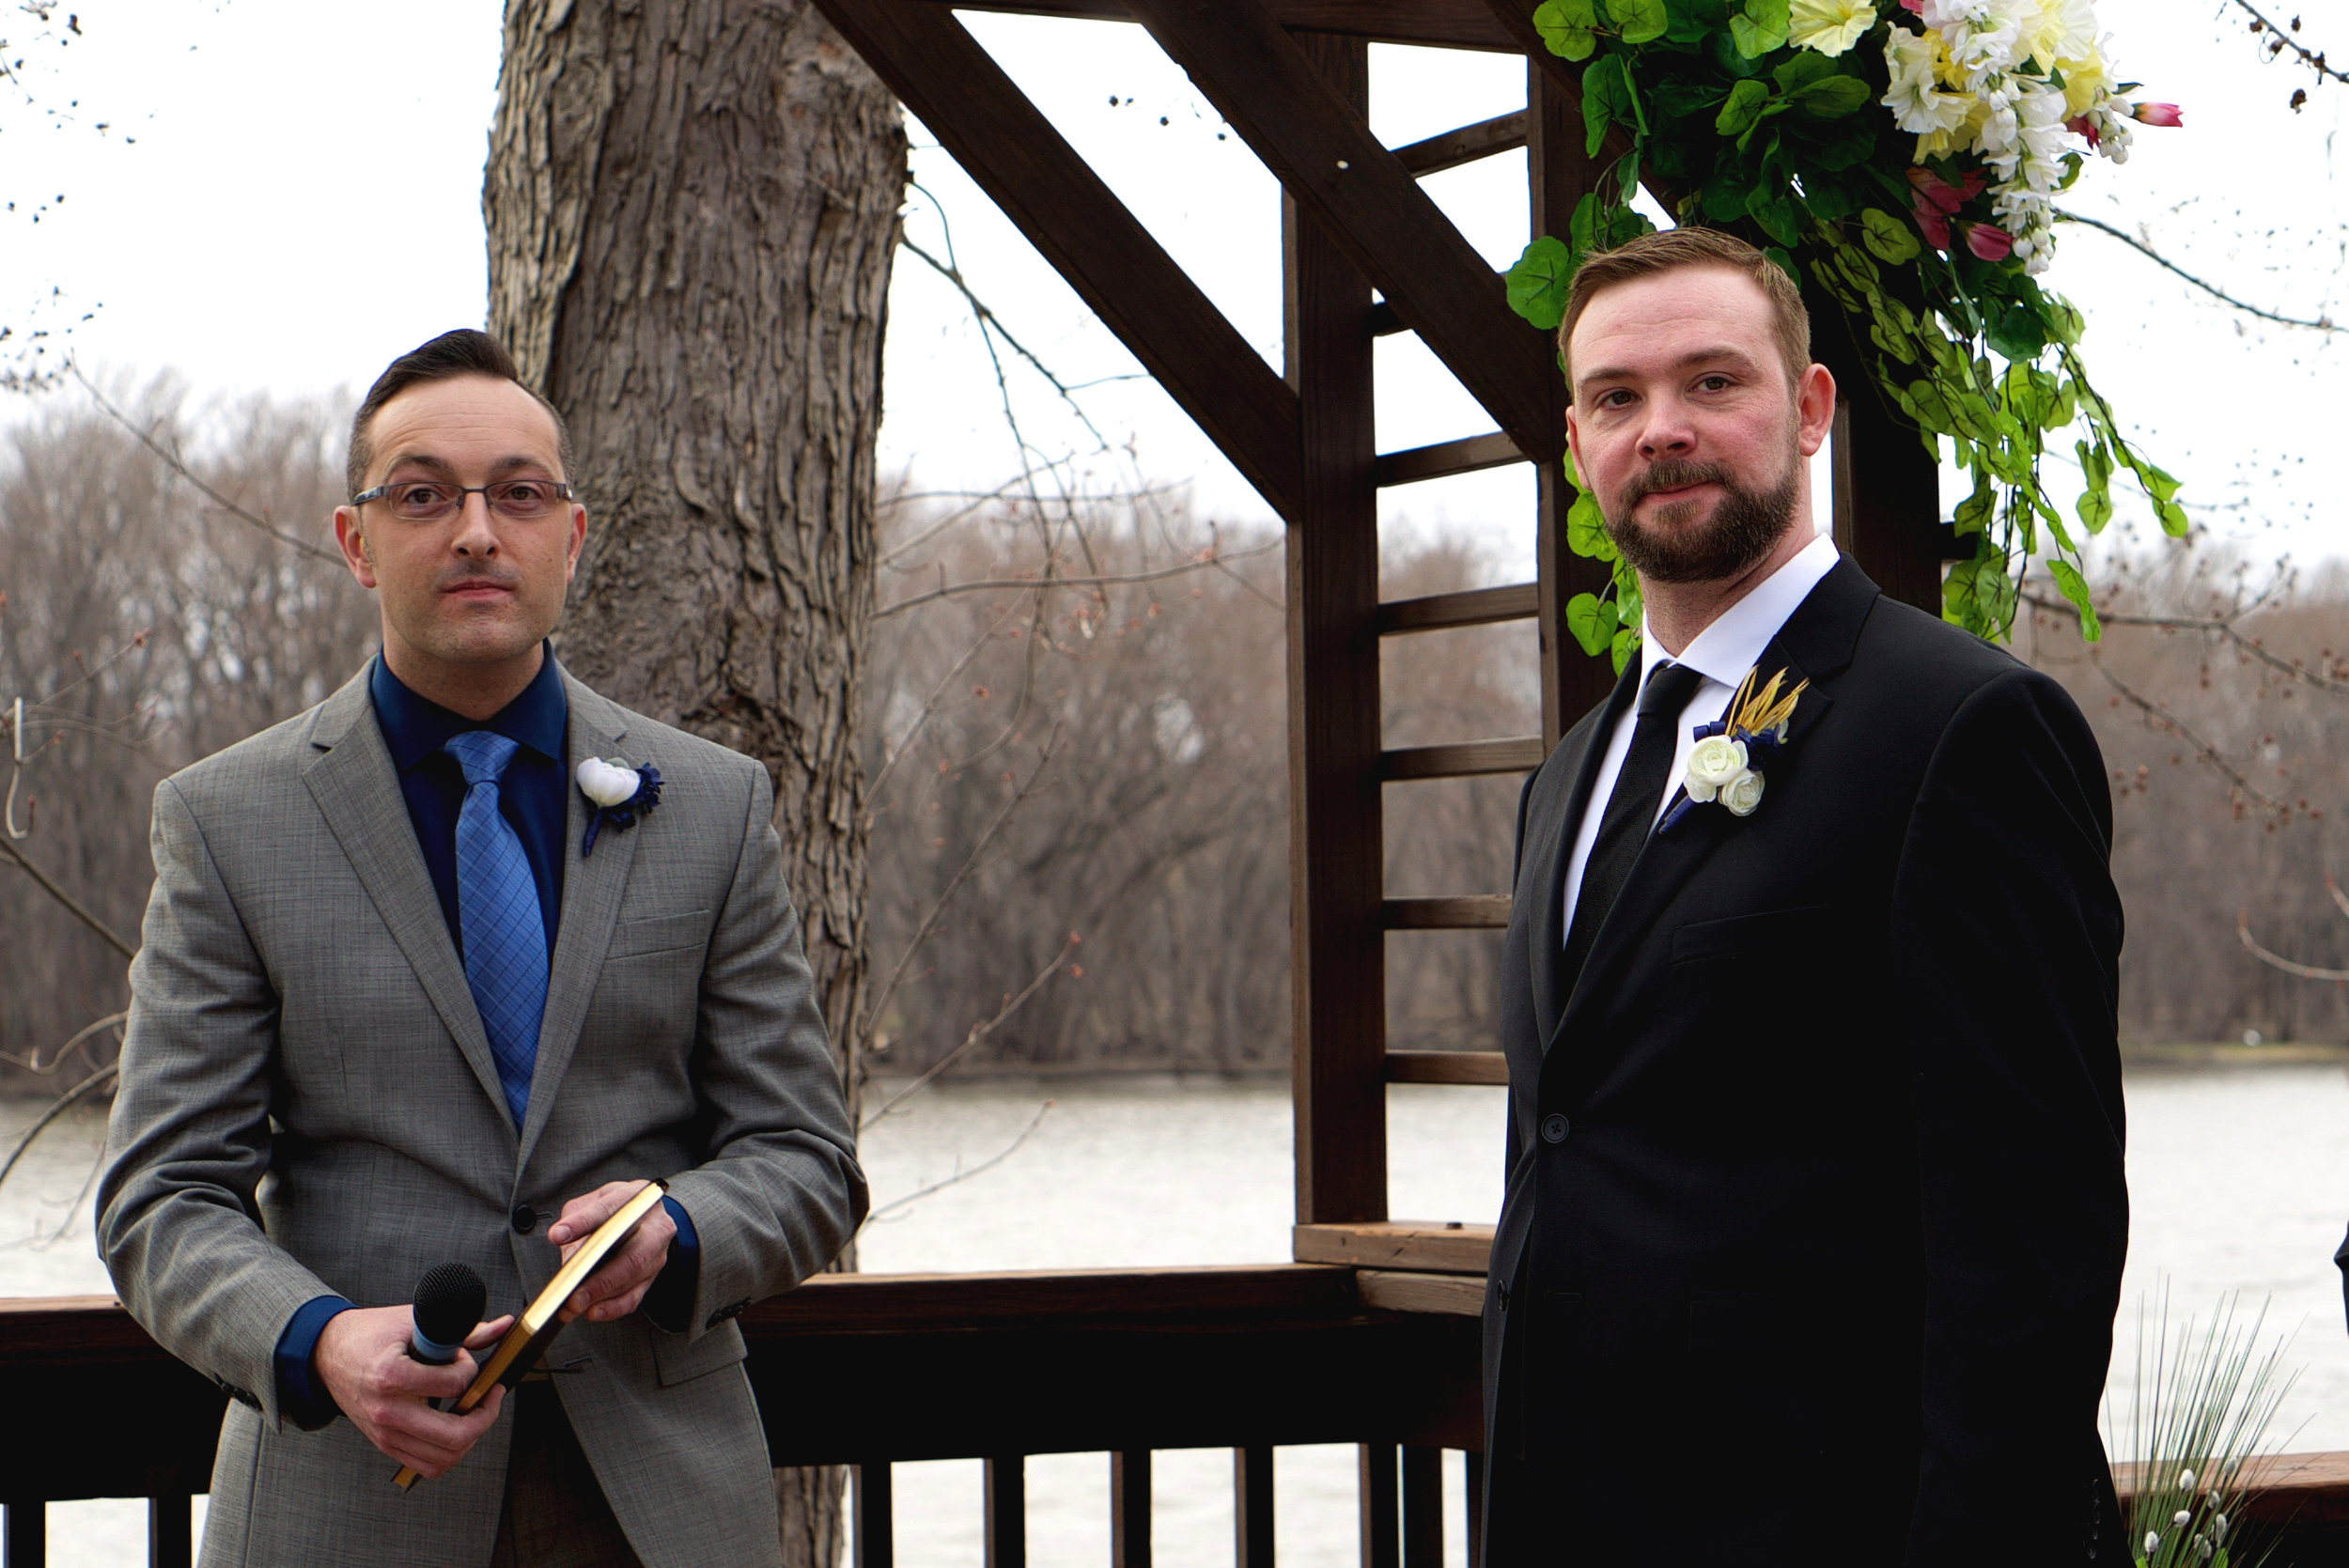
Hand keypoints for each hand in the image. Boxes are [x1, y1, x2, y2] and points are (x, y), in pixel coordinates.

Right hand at [315, 1304, 513, 1478]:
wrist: (327, 1354)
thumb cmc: (371, 1334)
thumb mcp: (415, 1321)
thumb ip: (464, 1330)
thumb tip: (504, 1327)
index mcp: (392, 1377)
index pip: (455, 1384)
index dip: (471, 1368)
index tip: (464, 1357)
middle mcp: (387, 1413)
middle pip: (455, 1435)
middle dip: (486, 1415)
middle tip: (491, 1394)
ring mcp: (385, 1434)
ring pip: (445, 1458)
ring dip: (471, 1436)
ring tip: (476, 1411)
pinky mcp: (385, 1445)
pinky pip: (428, 1466)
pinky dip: (450, 1452)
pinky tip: (455, 1426)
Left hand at [546, 1179, 676, 1325]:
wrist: (647, 1215)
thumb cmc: (617, 1209)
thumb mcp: (595, 1202)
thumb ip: (576, 1220)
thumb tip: (566, 1252)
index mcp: (637, 1198)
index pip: (608, 1210)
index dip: (581, 1223)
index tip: (557, 1235)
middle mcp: (654, 1225)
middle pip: (631, 1254)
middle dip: (599, 1279)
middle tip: (572, 1295)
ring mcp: (658, 1252)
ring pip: (633, 1278)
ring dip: (601, 1297)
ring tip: (575, 1307)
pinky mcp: (654, 1274)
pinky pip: (635, 1296)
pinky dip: (613, 1307)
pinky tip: (594, 1312)